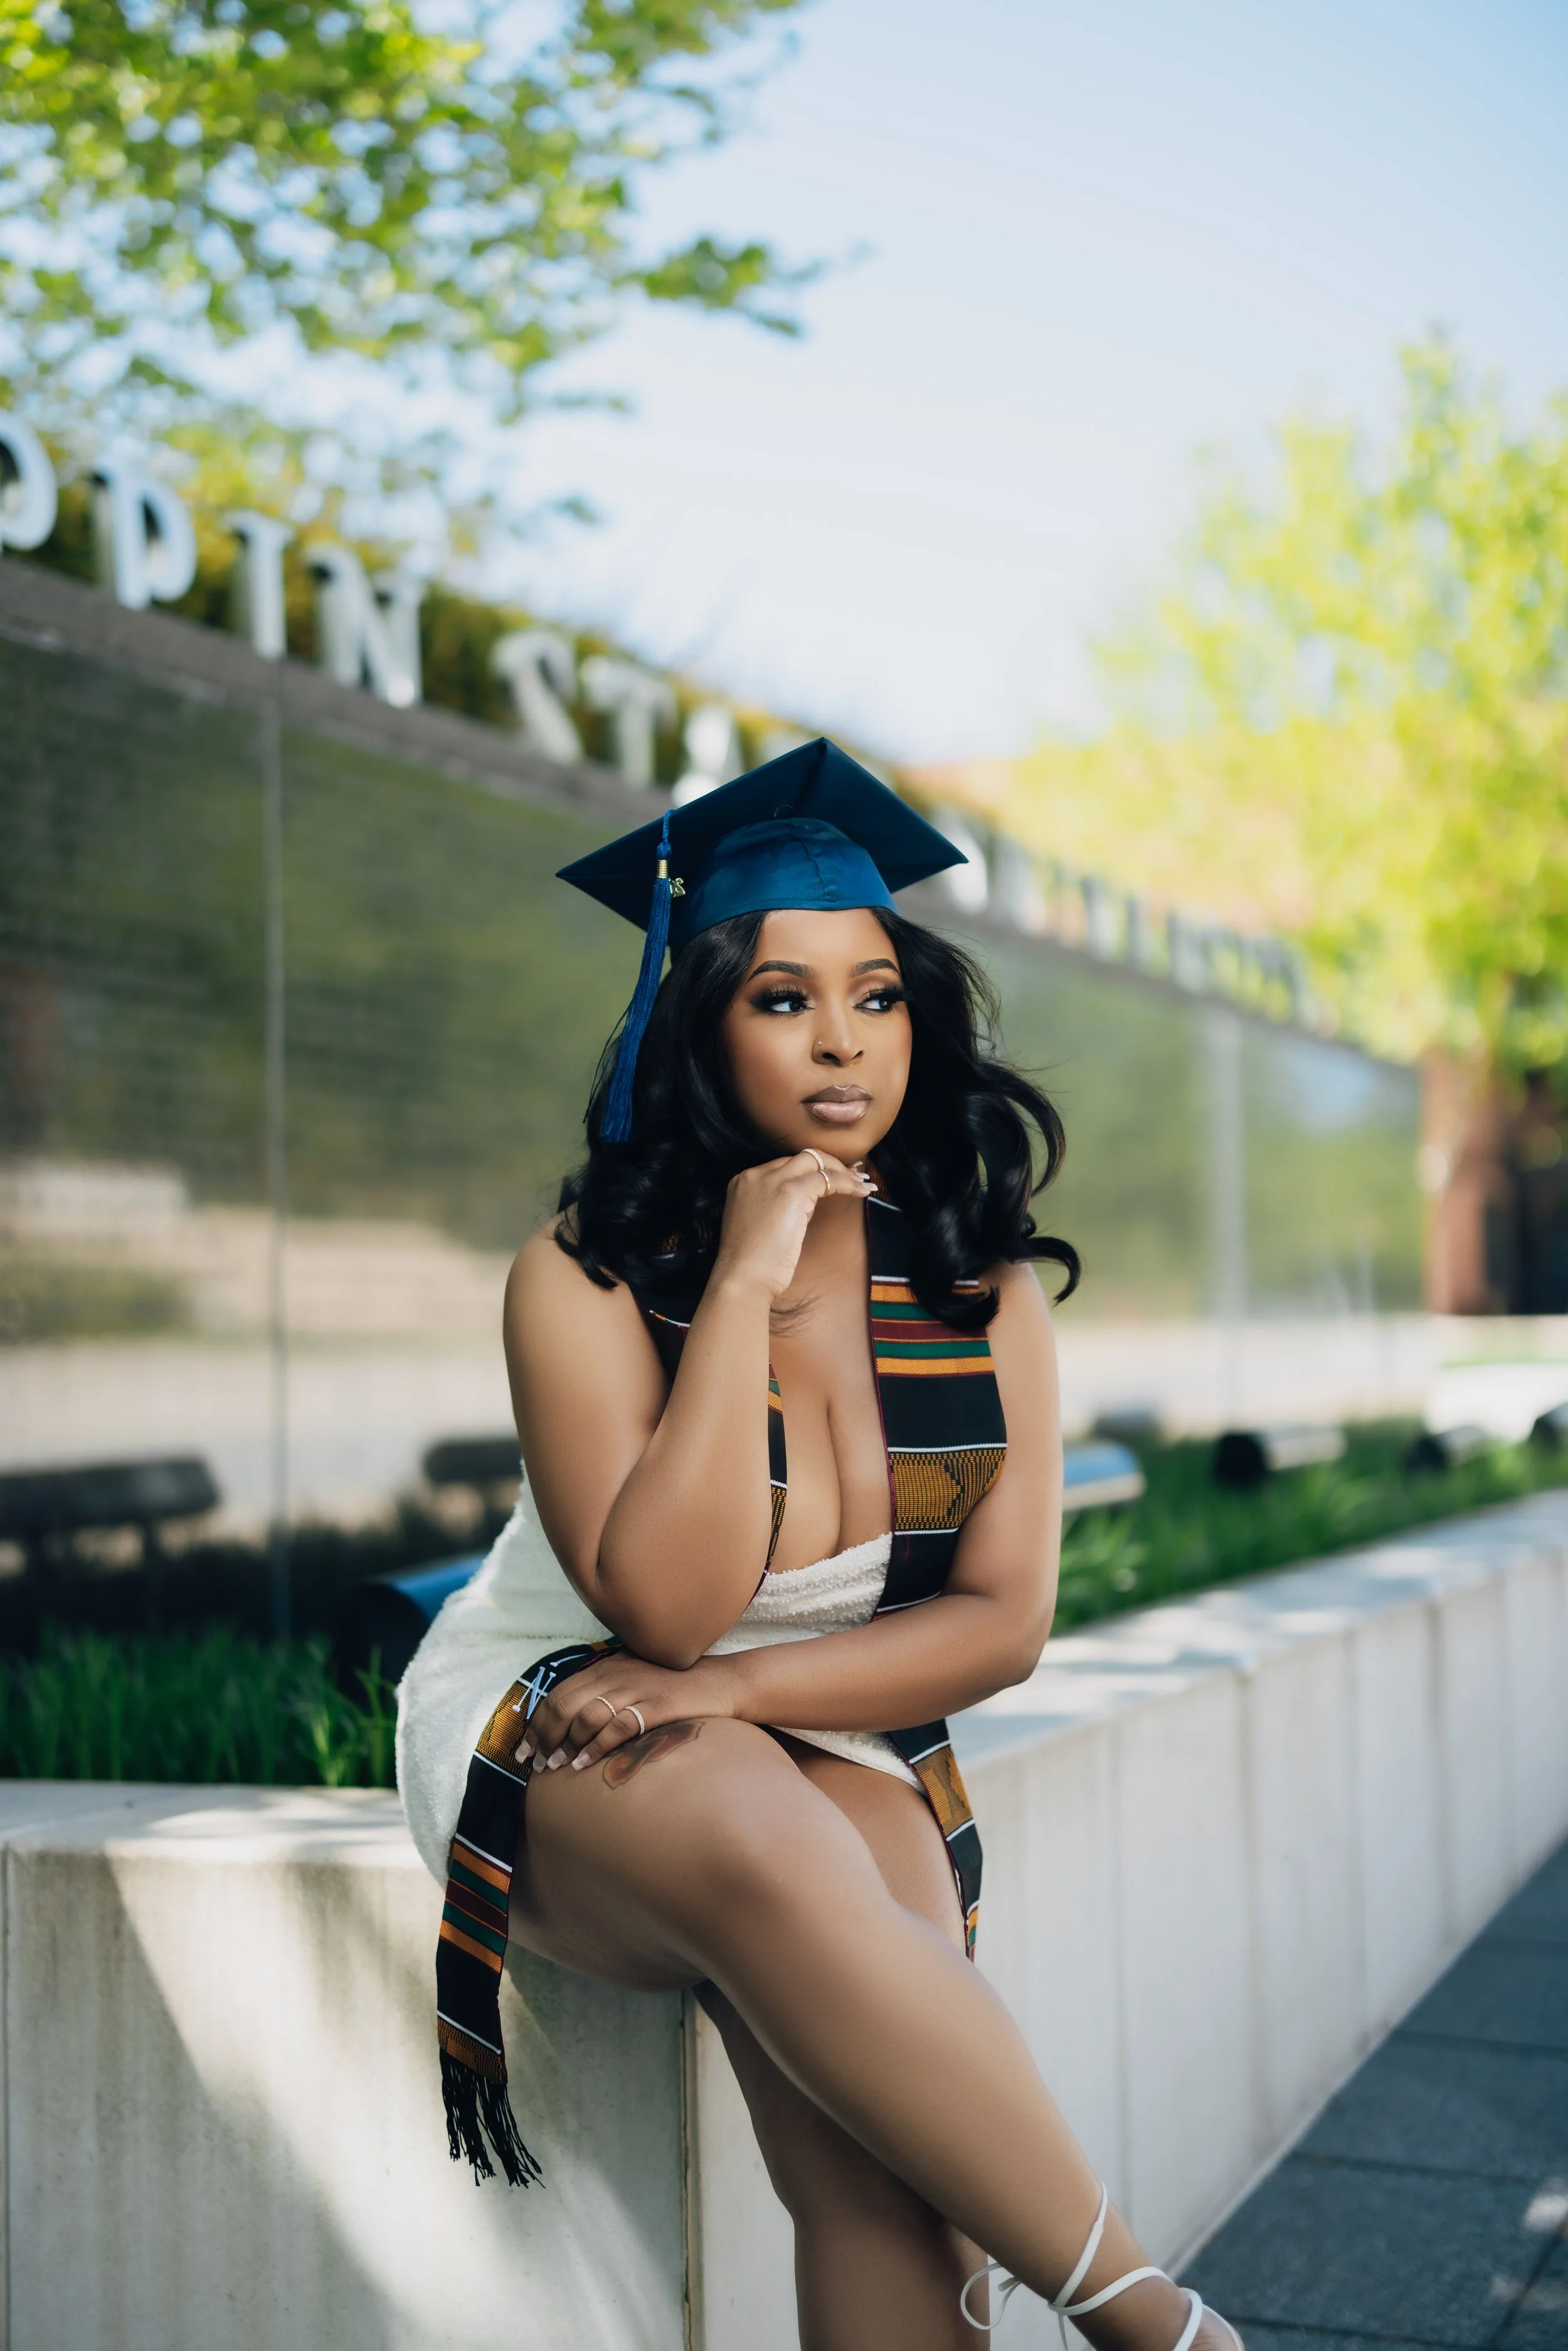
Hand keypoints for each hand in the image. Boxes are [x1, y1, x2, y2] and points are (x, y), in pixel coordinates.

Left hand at [517, 1654, 739, 1773]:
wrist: (721, 1683)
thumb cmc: (673, 1689)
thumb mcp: (633, 1682)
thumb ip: (604, 1694)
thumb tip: (568, 1727)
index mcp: (606, 1667)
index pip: (558, 1693)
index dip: (537, 1723)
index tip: (526, 1749)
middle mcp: (616, 1674)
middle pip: (565, 1704)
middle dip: (544, 1736)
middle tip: (537, 1764)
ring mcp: (636, 1688)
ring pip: (585, 1714)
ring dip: (565, 1743)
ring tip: (556, 1767)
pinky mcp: (656, 1705)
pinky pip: (617, 1726)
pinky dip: (596, 1746)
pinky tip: (584, 1764)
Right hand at [710, 1150, 875, 1302]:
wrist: (742, 1278)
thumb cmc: (752, 1263)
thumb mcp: (762, 1225)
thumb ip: (782, 1206)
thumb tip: (811, 1200)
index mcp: (744, 1182)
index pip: (786, 1165)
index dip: (813, 1169)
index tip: (833, 1176)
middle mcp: (756, 1175)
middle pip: (801, 1157)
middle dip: (831, 1164)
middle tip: (854, 1176)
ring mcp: (772, 1180)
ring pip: (815, 1160)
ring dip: (842, 1171)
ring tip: (862, 1184)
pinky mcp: (790, 1192)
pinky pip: (827, 1178)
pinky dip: (847, 1183)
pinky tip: (861, 1191)